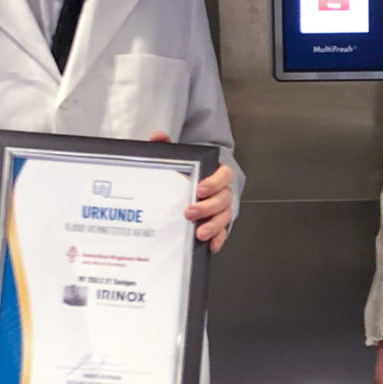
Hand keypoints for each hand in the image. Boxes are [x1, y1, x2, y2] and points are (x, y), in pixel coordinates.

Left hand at [148, 131, 233, 251]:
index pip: (224, 175)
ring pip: (224, 217)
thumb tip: (158, 137)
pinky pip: (222, 233)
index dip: (214, 182)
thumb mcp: (174, 161)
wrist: (181, 190)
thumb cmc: (182, 175)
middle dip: (208, 207)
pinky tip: (211, 246)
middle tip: (190, 212)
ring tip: (199, 233)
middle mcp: (221, 192)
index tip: (199, 189)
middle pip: (224, 198)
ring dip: (214, 225)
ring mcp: (220, 210)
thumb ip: (166, 148)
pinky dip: (219, 239)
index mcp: (214, 174)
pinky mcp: (217, 225)